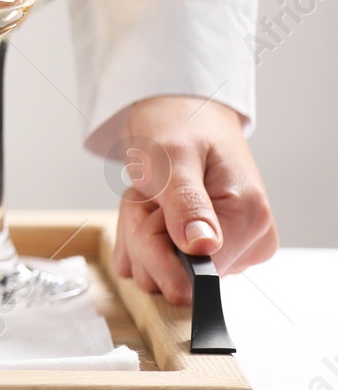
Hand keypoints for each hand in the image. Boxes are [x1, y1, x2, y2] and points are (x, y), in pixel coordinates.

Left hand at [111, 95, 276, 303]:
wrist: (179, 113)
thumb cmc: (179, 127)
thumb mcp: (173, 158)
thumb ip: (187, 205)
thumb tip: (204, 249)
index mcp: (250, 221)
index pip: (194, 272)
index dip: (158, 241)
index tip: (156, 203)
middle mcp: (246, 244)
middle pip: (172, 276)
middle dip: (143, 233)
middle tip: (150, 192)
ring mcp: (224, 252)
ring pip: (155, 273)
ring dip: (138, 230)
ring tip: (152, 193)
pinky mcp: (202, 255)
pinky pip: (151, 265)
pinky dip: (138, 234)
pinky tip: (151, 205)